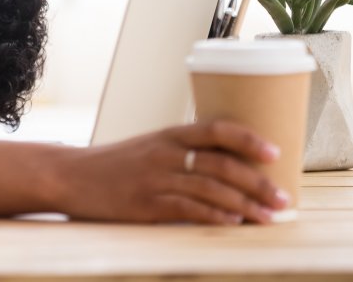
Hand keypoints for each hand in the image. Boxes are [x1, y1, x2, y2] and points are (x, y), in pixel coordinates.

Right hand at [50, 120, 288, 224]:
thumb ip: (181, 153)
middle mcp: (164, 153)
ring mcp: (155, 179)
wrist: (69, 176)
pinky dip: (215, 216)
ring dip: (246, 205)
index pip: (217, 129)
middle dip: (259, 182)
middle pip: (222, 164)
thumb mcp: (148, 148)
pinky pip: (188, 209)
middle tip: (283, 198)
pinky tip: (233, 223)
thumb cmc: (111, 165)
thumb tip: (226, 168)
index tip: (276, 154)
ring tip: (268, 218)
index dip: (249, 140)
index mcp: (167, 135)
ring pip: (211, 189)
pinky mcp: (145, 205)